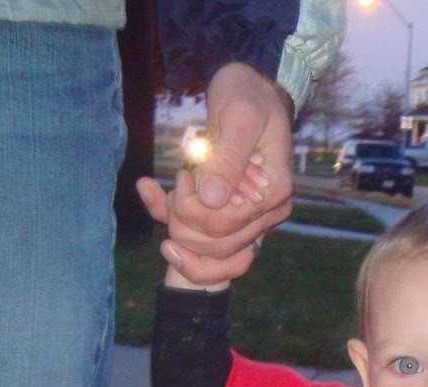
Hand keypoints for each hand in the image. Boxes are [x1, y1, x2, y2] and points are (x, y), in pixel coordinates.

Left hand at [138, 64, 294, 286]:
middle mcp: (267, 215)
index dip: (190, 207)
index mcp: (272, 194)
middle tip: (179, 178)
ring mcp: (255, 221)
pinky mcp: (238, 221)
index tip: (183, 173)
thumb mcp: (239, 115)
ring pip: (211, 253)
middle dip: (182, 218)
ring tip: (170, 189)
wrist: (254, 91)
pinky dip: (181, 236)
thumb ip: (227, 158)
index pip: (222, 225)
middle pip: (216, 244)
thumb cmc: (247, 95)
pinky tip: (156, 204)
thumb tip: (210, 199)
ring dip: (180, 227)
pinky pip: (211, 249)